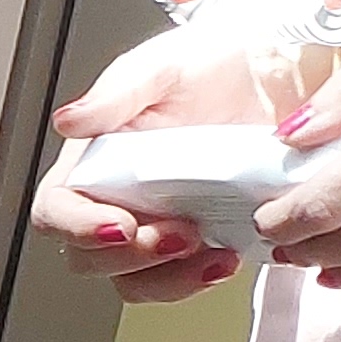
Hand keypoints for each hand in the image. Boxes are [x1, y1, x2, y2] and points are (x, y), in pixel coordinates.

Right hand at [33, 21, 269, 304]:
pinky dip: (204, 276)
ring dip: (171, 279)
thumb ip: (116, 94)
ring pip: (136, 280)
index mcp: (93, 163)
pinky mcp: (202, 238)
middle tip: (179, 235)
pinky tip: (230, 255)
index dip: (79, 227)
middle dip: (132, 257)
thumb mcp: (164, 65)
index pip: (57, 209)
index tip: (120, 226)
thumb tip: (70, 121)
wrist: (282, 69)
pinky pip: (187, 278)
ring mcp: (158, 224)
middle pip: (91, 257)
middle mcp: (117, 200)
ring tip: (213, 254)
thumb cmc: (214, 61)